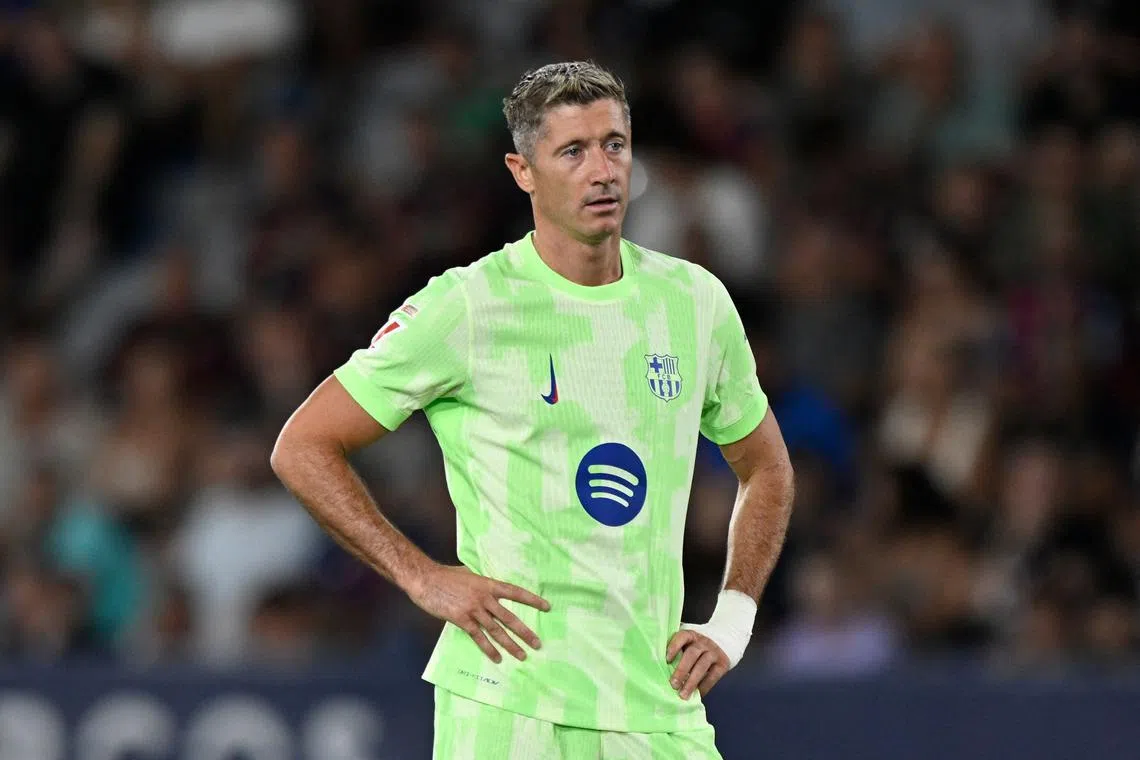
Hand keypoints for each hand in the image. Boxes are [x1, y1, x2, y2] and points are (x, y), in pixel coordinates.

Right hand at [409, 564, 549, 663]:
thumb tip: (490, 588)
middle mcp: (484, 597)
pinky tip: (497, 658)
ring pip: (496, 630)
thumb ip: (482, 583)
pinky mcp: (462, 619)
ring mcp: (474, 609)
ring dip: (510, 644)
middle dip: (525, 632)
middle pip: (509, 617)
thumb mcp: (469, 574)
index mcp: (488, 584)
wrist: (426, 579)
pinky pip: (478, 637)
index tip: (547, 607)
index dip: (532, 600)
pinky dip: (488, 649)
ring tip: (522, 655)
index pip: (515, 592)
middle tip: (537, 644)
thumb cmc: (446, 576)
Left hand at [666, 629, 729, 699]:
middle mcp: (703, 642)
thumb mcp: (686, 644)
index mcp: (691, 635)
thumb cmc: (694, 648)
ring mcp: (714, 652)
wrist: (720, 645)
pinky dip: (704, 686)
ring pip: (702, 666)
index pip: (682, 637)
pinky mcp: (723, 664)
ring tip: (683, 694)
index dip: (674, 647)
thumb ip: (675, 652)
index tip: (667, 660)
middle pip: (692, 654)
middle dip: (682, 670)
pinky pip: (713, 676)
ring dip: (692, 681)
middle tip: (673, 684)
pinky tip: (697, 694)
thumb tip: (660, 667)